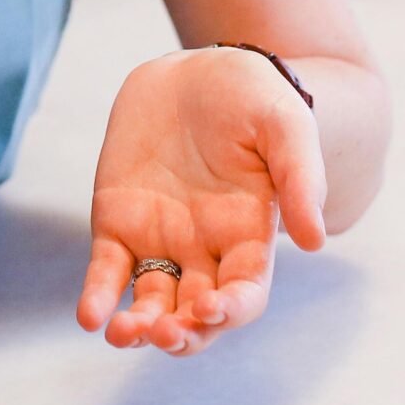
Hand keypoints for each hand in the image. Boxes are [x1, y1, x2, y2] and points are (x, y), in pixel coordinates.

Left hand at [76, 47, 327, 355]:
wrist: (193, 70)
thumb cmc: (250, 96)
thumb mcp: (285, 125)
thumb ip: (301, 178)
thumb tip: (314, 242)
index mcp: (250, 236)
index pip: (245, 294)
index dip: (231, 310)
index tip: (210, 307)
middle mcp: (205, 250)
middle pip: (196, 316)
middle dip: (183, 335)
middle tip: (165, 332)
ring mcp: (160, 240)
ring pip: (151, 303)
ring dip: (139, 328)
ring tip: (123, 332)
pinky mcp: (118, 222)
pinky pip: (108, 270)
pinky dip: (98, 296)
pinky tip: (90, 317)